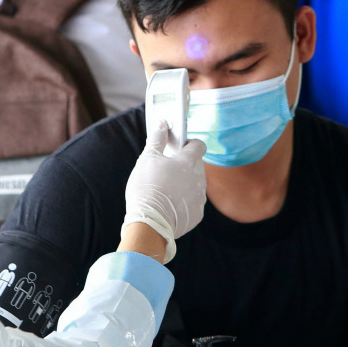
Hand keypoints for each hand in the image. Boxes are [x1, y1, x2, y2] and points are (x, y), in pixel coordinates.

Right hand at [122, 121, 206, 263]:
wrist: (150, 223)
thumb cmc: (147, 187)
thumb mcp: (147, 159)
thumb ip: (157, 139)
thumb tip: (162, 123)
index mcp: (189, 161)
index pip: (199, 145)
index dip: (188, 144)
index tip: (177, 147)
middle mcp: (199, 178)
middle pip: (196, 166)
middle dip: (184, 166)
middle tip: (165, 170)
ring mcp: (200, 197)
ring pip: (195, 185)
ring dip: (184, 184)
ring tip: (165, 190)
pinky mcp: (197, 215)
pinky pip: (192, 203)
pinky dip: (183, 202)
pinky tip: (169, 205)